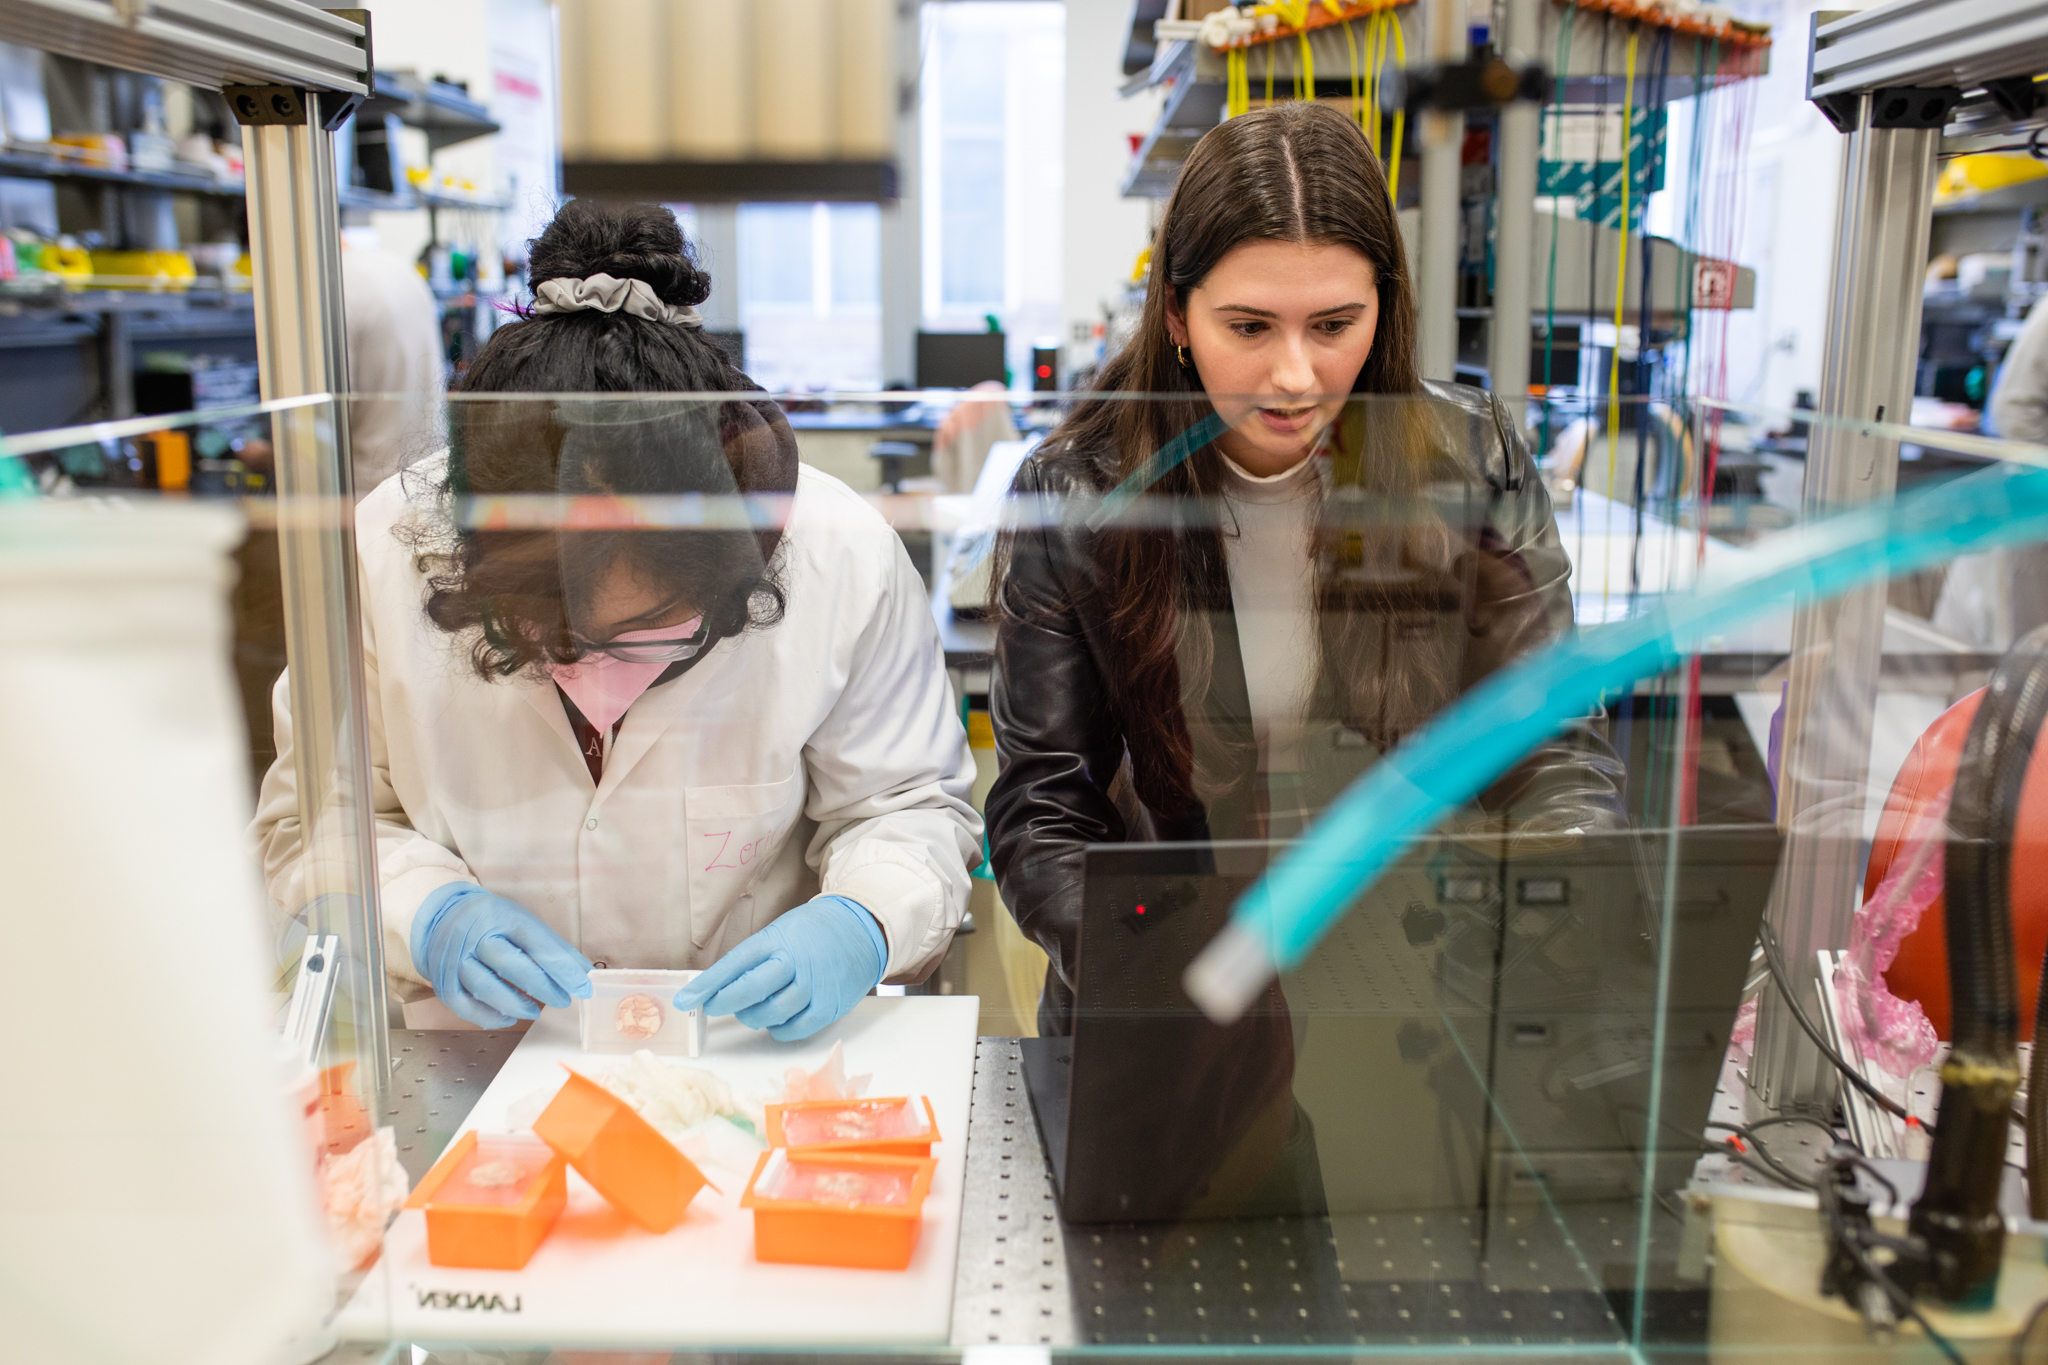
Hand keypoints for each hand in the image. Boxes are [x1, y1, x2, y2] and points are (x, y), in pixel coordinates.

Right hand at [411, 883, 592, 1028]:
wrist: (442, 917)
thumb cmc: (491, 922)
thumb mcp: (522, 922)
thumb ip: (552, 948)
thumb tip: (583, 974)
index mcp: (501, 916)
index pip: (537, 943)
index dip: (562, 968)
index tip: (583, 986)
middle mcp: (475, 936)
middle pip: (510, 965)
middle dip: (542, 987)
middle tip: (563, 1000)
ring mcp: (455, 959)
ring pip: (486, 988)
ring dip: (515, 1005)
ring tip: (534, 1011)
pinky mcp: (443, 981)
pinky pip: (465, 1005)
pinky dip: (489, 1016)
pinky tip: (508, 1018)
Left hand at [673, 895, 886, 1041]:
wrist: (862, 928)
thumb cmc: (813, 932)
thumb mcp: (780, 932)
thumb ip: (754, 958)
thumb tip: (719, 986)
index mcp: (778, 940)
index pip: (735, 964)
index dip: (707, 985)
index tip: (685, 1000)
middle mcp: (794, 963)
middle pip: (750, 991)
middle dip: (725, 1002)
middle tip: (714, 1006)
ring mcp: (813, 987)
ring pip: (770, 1014)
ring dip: (753, 1016)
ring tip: (753, 1008)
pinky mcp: (828, 1007)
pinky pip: (793, 1029)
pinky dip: (778, 1028)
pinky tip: (776, 1019)